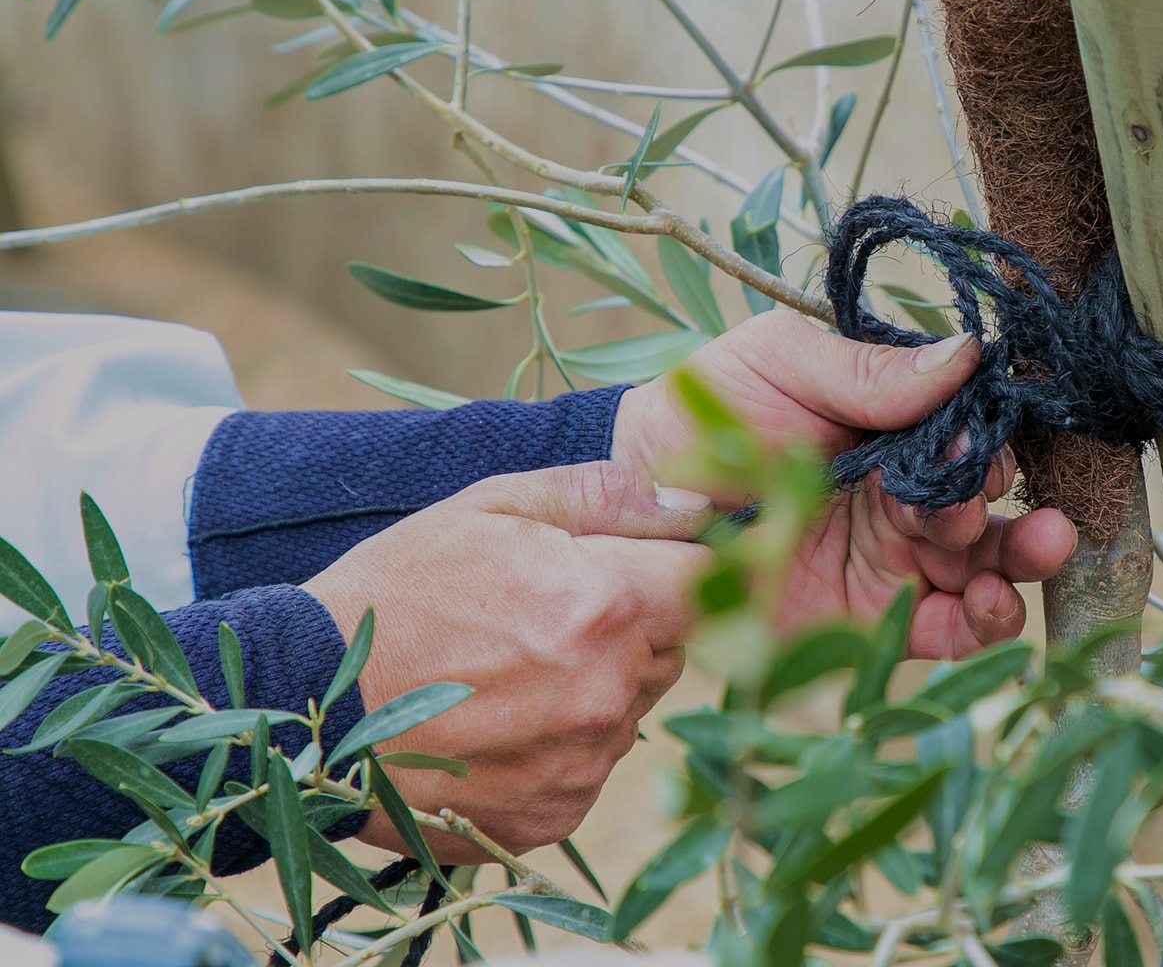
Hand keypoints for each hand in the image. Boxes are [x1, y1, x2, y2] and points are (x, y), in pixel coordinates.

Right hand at [301, 461, 713, 859]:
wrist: (302, 704)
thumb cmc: (398, 589)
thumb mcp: (494, 507)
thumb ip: (609, 496)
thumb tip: (696, 502)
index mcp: (607, 606)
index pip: (709, 577)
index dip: (677, 562)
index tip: (640, 560)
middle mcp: (608, 693)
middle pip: (677, 645)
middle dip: (636, 622)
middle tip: (550, 612)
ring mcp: (584, 764)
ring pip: (636, 706)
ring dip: (602, 683)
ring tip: (514, 667)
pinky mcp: (556, 816)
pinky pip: (595, 765)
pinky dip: (565, 742)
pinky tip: (501, 719)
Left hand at [612, 311, 1077, 657]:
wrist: (631, 498)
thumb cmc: (704, 412)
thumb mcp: (784, 364)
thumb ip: (870, 371)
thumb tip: (969, 353)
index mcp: (896, 430)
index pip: (971, 434)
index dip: (987, 441)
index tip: (975, 442)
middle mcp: (907, 496)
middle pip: (992, 506)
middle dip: (1008, 506)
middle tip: (975, 502)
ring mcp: (894, 560)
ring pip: (988, 569)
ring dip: (1020, 563)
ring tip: (1033, 551)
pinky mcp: (874, 620)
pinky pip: (948, 630)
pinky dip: (983, 623)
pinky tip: (992, 604)